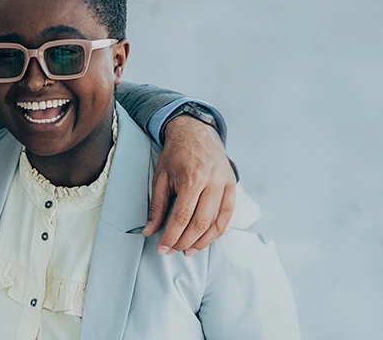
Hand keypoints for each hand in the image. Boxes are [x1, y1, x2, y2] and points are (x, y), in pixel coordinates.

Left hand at [144, 116, 237, 255]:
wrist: (195, 132)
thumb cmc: (175, 155)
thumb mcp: (160, 178)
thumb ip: (156, 207)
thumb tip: (149, 231)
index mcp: (192, 179)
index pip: (182, 217)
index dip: (172, 236)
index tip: (162, 248)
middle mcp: (212, 183)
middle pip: (200, 222)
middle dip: (185, 241)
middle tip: (173, 250)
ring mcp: (226, 184)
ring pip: (217, 221)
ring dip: (203, 240)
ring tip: (189, 250)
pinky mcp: (233, 185)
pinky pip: (228, 214)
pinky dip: (218, 230)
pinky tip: (206, 239)